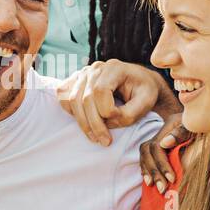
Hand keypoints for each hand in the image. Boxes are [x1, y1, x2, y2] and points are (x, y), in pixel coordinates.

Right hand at [57, 59, 177, 146]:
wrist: (139, 84)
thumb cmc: (144, 92)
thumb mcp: (146, 101)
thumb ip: (130, 112)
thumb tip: (109, 120)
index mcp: (114, 68)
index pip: (100, 91)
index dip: (107, 111)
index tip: (120, 121)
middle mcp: (95, 68)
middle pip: (85, 98)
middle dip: (94, 124)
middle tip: (105, 141)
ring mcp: (83, 74)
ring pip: (73, 100)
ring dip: (83, 123)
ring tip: (96, 138)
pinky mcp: (75, 82)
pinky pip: (64, 98)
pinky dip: (71, 113)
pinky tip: (85, 123)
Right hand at [140, 112, 190, 193]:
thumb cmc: (209, 130)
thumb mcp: (198, 130)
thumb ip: (183, 134)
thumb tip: (164, 143)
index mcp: (171, 125)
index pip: (156, 146)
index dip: (161, 164)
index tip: (172, 178)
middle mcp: (164, 131)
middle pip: (147, 150)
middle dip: (153, 170)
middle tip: (162, 188)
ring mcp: (162, 139)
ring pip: (145, 154)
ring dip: (148, 171)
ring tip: (153, 186)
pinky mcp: (163, 148)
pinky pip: (148, 158)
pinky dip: (148, 169)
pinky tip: (151, 180)